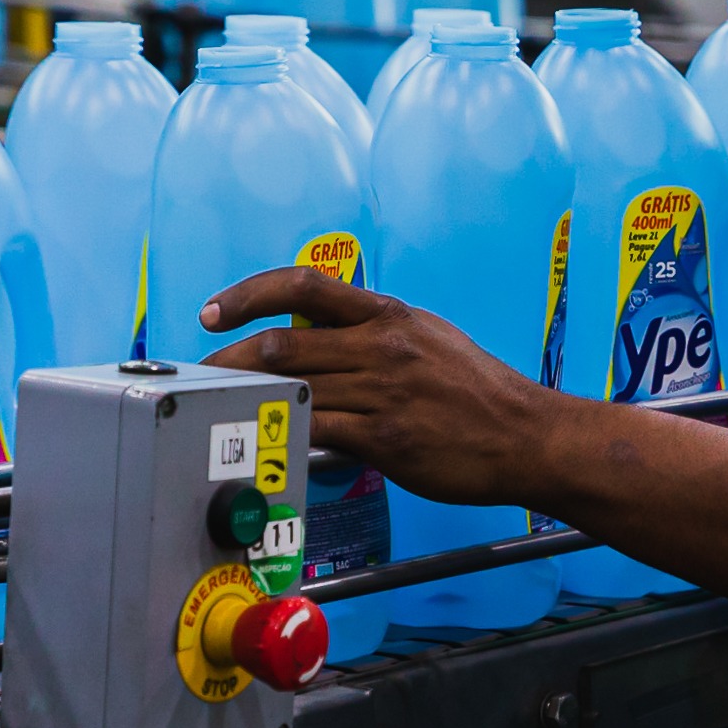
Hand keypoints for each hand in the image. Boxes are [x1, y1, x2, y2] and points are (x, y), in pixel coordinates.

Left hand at [199, 268, 569, 506]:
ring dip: (246, 400)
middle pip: (281, 343)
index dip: (248, 295)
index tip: (214, 311)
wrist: (526, 434)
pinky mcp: (385, 438)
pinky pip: (316, 430)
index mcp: (389, 315)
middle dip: (228, 359)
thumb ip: (375, 334)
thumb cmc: (480, 392)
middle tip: (202, 374)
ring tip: (220, 410)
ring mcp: (383, 391)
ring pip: (291, 387)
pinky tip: (265, 440)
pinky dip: (283, 434)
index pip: (303, 287)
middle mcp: (382, 345)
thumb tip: (323, 340)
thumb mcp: (430, 338)